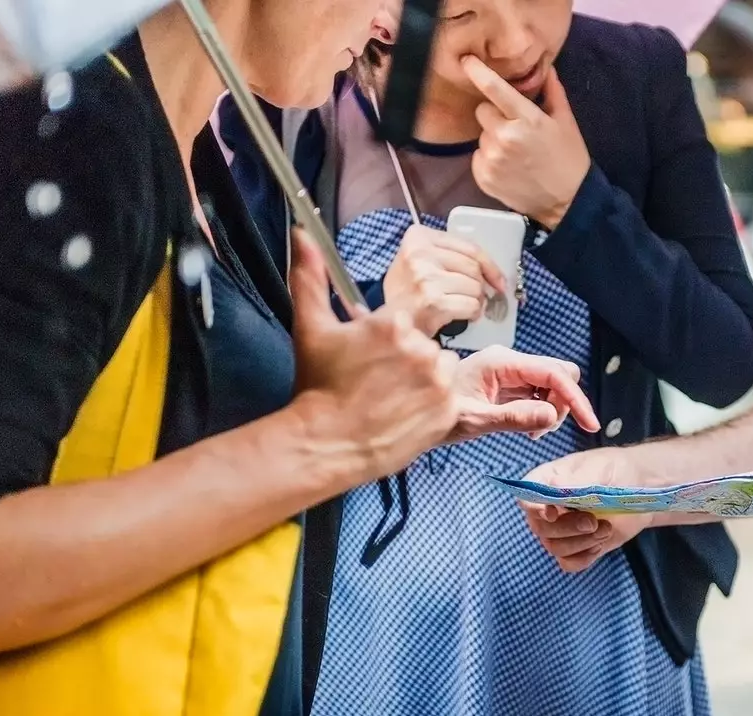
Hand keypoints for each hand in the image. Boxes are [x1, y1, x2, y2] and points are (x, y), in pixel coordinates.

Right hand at [288, 228, 459, 480]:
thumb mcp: (312, 328)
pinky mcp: (447, 411)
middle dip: (411, 357)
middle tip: (381, 379)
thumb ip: (311, 278)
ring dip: (426, 379)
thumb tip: (301, 234)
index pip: (418, 311)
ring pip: (443, 367)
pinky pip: (451, 396)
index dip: (400, 333)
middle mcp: (421, 348)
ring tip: (394, 397)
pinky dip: (434, 404)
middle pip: (430, 341)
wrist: (326, 443)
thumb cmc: (318, 387)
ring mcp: (437, 381)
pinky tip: (406, 412)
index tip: (384, 351)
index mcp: (393, 323)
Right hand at [382, 224, 507, 335]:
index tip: (499, 279)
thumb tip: (494, 273)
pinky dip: (473, 313)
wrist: (389, 322)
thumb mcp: (422, 261)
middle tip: (476, 296)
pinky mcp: (432, 301)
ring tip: (462, 305)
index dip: (490, 265)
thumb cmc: (409, 292)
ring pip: (475, 287)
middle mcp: (419, 254)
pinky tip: (462, 315)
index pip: (469, 246)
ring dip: (476, 300)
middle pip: (474, 267)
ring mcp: (425, 277)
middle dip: (481, 285)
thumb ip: (452, 256)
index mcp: (418, 237)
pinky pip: (471, 305)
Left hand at [448, 345, 600, 442]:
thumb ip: (514, 418)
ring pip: (551, 383)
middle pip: (558, 373)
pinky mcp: (508, 381)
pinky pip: (538, 391)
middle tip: (542, 429)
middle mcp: (509, 360)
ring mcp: (509, 370)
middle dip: (562, 402)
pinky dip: (541, 409)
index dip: (575, 398)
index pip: (552, 373)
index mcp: (501, 362)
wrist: (414, 411)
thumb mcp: (475, 421)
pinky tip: (527, 425)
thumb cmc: (438, 415)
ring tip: (531, 430)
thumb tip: (551, 416)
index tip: (589, 424)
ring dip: (551, 408)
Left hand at [462, 56, 590, 228]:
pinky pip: (477, 156)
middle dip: (496, 115)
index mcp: (528, 120)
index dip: (479, 72)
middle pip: (483, 111)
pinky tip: (509, 167)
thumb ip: (553, 93)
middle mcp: (506, 138)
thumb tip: (546, 69)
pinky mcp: (484, 177)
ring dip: (494, 139)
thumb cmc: (569, 160)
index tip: (467, 61)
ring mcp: (493, 159)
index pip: (495, 89)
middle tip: (516, 129)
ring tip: (515, 153)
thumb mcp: (566, 123)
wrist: (566, 202)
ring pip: (481, 135)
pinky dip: (489, 159)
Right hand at [521, 448, 656, 571]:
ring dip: (582, 542)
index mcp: (548, 480)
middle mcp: (549, 506)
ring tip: (606, 528)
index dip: (534, 508)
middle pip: (541, 528)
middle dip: (568, 529)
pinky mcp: (577, 547)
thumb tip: (551, 487)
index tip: (554, 514)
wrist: (643, 489)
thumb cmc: (619, 471)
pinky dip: (584, 557)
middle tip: (594, 522)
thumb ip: (575, 480)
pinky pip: (568, 562)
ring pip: (555, 547)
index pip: (526, 497)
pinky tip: (599, 543)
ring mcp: (561, 529)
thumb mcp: (600, 469)